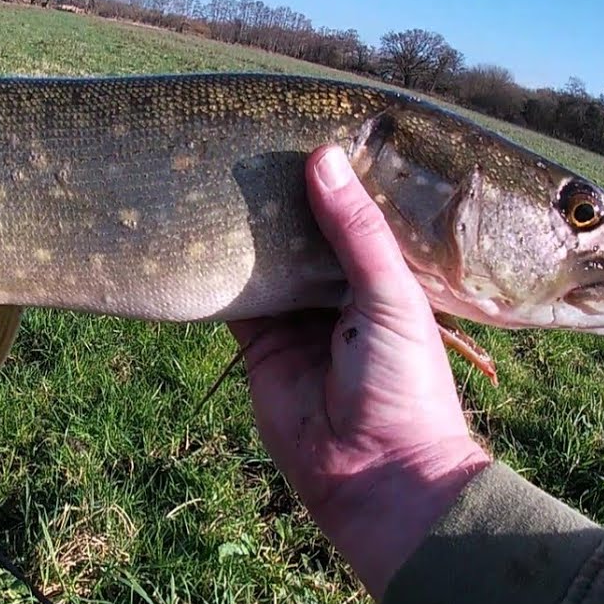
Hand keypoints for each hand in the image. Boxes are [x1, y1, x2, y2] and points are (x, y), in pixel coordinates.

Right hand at [227, 145, 490, 599]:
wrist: (376, 477)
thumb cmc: (405, 383)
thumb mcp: (391, 295)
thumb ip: (356, 231)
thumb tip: (322, 157)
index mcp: (385, 277)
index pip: (354, 215)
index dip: (334, 178)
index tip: (306, 126)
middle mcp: (339, 292)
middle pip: (303, 233)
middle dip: (281, 197)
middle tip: (249, 137)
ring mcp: (296, 318)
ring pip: (265, 261)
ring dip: (246, 229)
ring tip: (218, 169)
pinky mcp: (259, 345)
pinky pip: (233, 301)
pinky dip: (218, 272)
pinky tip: (197, 230)